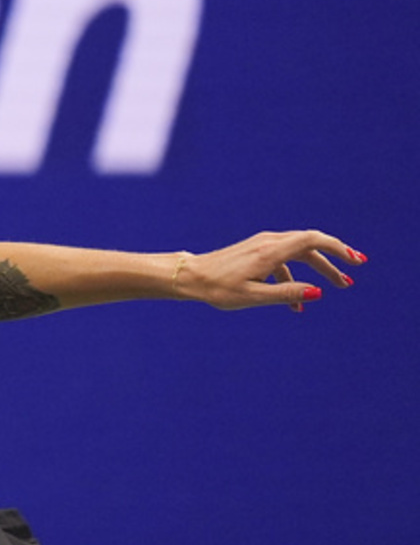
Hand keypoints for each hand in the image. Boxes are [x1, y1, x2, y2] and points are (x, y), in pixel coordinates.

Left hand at [178, 230, 364, 310]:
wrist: (188, 277)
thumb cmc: (217, 289)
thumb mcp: (253, 297)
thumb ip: (286, 294)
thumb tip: (318, 292)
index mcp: (270, 252)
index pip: (313, 241)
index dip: (338, 248)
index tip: (356, 262)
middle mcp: (268, 243)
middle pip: (310, 246)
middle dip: (332, 262)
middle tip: (349, 280)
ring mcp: (261, 245)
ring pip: (298, 253)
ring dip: (316, 270)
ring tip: (332, 288)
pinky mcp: (255, 251)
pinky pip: (283, 261)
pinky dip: (293, 277)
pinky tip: (295, 303)